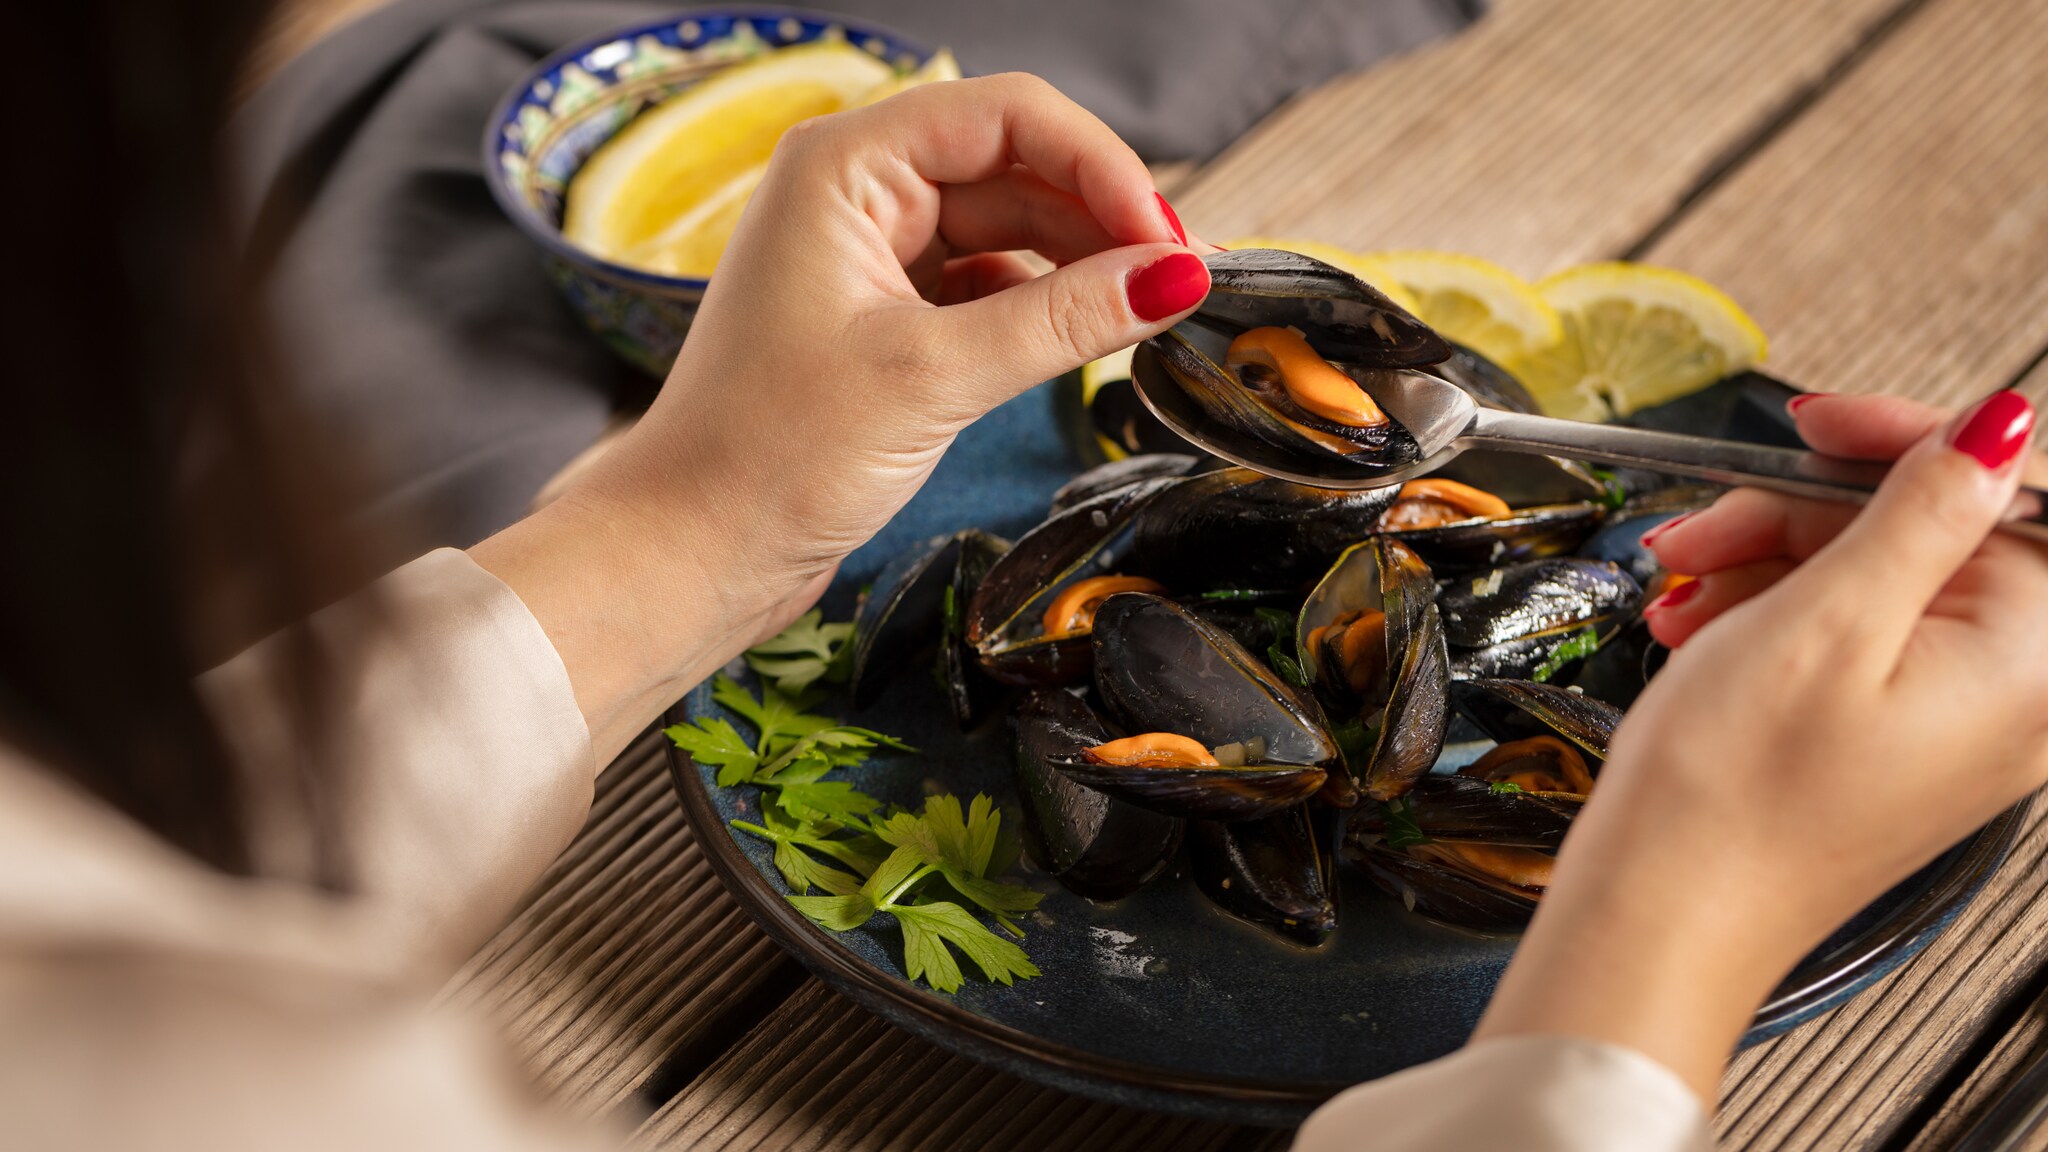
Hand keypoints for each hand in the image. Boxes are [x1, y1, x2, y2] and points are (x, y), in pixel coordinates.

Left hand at [474, 74, 1212, 761]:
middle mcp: (857, 191)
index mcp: (846, 166)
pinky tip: (1085, 339)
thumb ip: (1062, 319)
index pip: (1010, 116)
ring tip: (1148, 315)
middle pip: (1018, 166)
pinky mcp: (885, 317)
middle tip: (1182, 284)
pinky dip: (1041, 307)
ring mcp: (871, 254)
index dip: (1103, 167)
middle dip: (1104, 218)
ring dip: (1080, 266)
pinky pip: (988, 285)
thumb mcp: (934, 377)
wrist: (692, 551)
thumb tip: (1176, 275)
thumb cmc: (772, 456)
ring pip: (1010, 228)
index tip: (1169, 242)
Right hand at [1476, 390, 2046, 1099]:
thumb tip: (1997, 428)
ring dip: (1770, 561)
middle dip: (1806, 513)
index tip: (1819, 424)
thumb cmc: (1730, 802)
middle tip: (1711, 527)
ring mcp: (1952, 722)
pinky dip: (1770, 614)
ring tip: (1685, 588)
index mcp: (2029, 665)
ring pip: (1876, 578)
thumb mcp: (1822, 621)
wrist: (1661, 918)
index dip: (1910, 441)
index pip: (2008, 494)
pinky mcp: (1895, 739)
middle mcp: (2012, 697)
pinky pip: (1851, 637)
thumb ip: (1921, 513)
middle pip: (1931, 535)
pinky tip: (1703, 626)